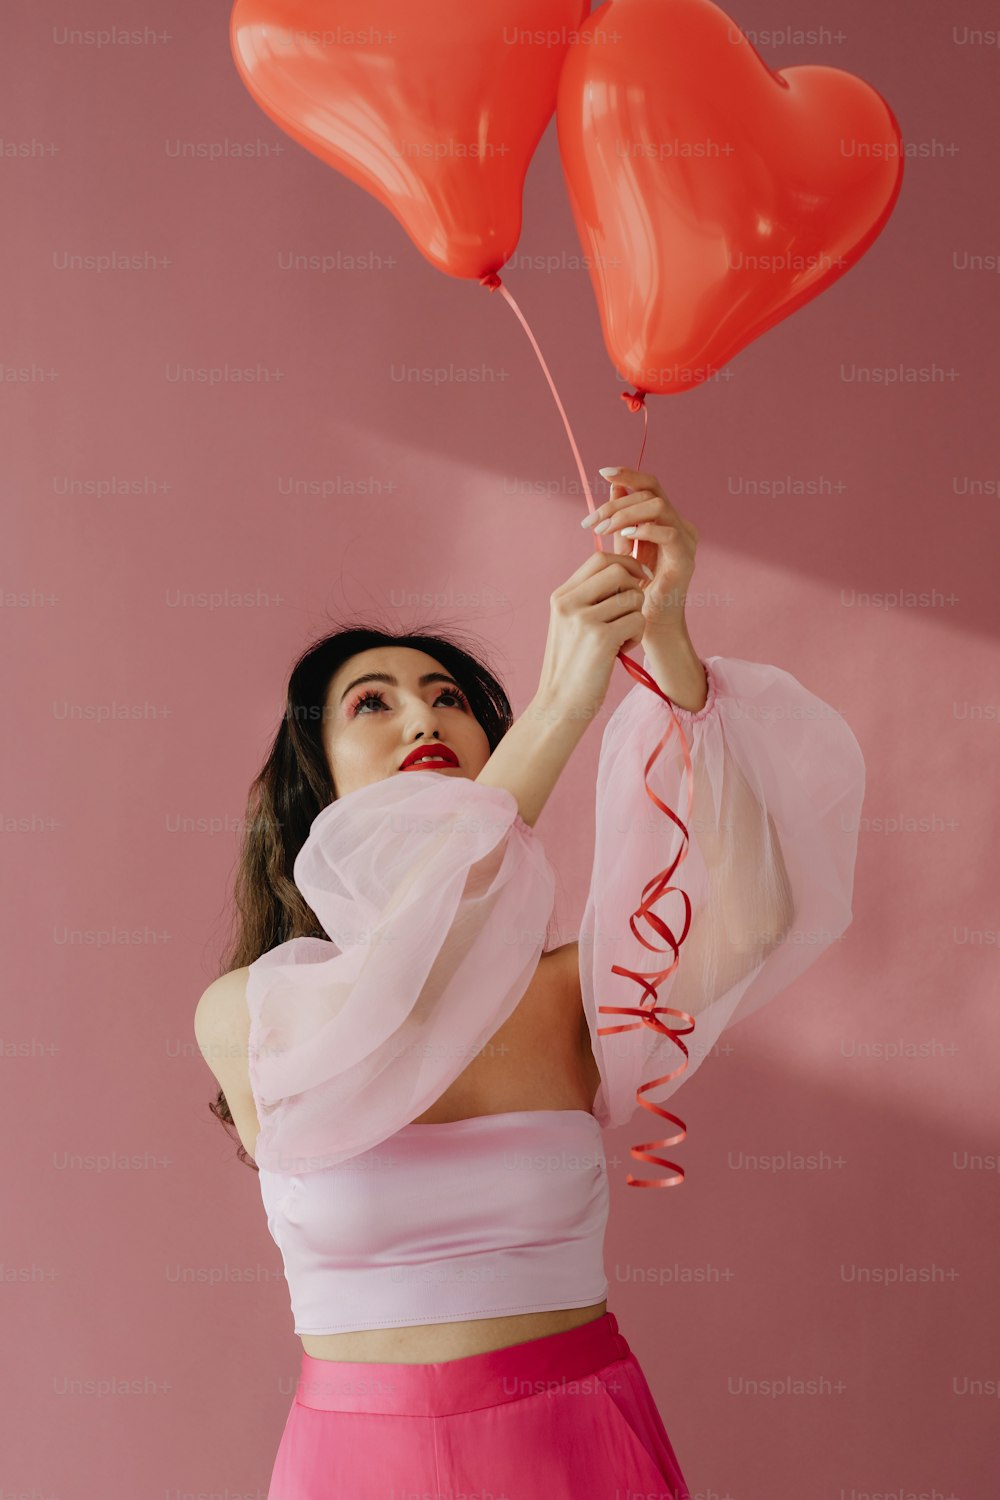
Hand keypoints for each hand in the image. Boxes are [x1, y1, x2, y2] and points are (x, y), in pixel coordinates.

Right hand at [536, 550, 649, 720]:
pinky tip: (621, 651)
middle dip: (636, 588)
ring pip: (633, 597)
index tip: (638, 578)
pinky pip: (637, 621)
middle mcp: (569, 603)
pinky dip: (636, 637)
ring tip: (622, 638)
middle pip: (619, 570)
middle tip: (632, 611)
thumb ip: (589, 599)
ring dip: (637, 617)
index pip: (599, 558)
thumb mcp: (570, 625)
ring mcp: (583, 619)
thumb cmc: (572, 667)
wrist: (558, 705)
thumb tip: (624, 571)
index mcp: (561, 596)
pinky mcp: (600, 638)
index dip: (626, 562)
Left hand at [583, 466, 698, 635]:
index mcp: (667, 521)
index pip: (651, 486)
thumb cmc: (635, 591)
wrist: (649, 626)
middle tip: (592, 522)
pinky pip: (668, 532)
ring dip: (625, 513)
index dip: (629, 474)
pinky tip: (624, 535)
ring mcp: (686, 541)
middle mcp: (681, 526)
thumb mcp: (624, 549)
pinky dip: (644, 529)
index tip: (603, 472)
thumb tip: (613, 486)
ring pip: (658, 506)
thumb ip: (621, 520)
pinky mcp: (685, 559)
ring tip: (603, 529)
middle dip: (616, 503)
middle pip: (650, 493)